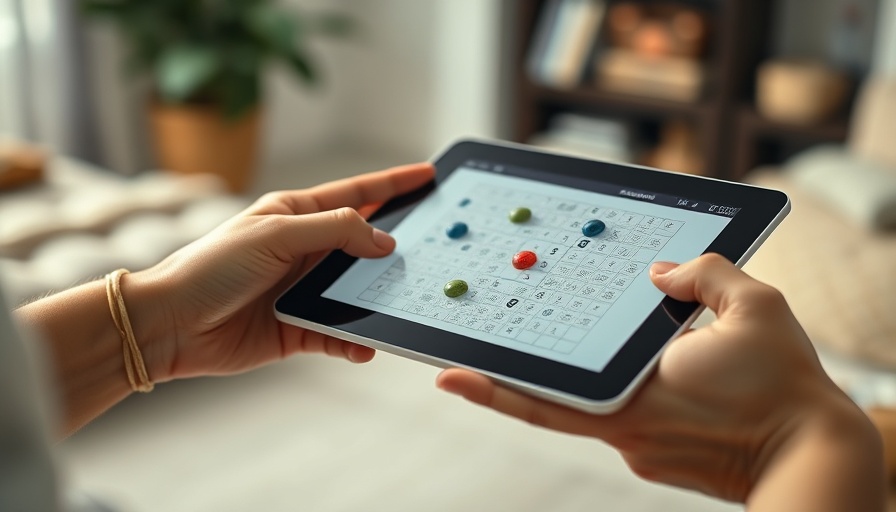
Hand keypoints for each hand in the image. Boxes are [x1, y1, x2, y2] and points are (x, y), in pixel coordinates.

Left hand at [130, 163, 433, 381]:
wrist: (170, 325)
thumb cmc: (211, 268)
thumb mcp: (275, 234)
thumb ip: (333, 231)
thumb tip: (384, 241)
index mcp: (296, 215)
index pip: (357, 194)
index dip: (394, 183)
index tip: (428, 176)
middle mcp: (304, 251)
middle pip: (364, 244)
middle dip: (398, 246)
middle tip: (435, 245)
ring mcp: (303, 290)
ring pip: (358, 291)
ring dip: (379, 296)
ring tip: (404, 297)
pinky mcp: (299, 328)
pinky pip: (340, 333)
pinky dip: (355, 340)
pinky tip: (365, 344)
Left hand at [437, 254, 884, 507]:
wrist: (818, 462)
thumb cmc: (788, 387)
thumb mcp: (758, 308)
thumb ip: (705, 276)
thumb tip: (662, 272)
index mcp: (635, 399)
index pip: (548, 396)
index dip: (494, 389)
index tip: (448, 374)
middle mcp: (627, 435)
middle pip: (555, 405)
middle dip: (511, 383)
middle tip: (466, 360)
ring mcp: (639, 453)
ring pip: (595, 409)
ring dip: (592, 379)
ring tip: (620, 352)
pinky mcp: (655, 460)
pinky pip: (624, 420)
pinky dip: (627, 392)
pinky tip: (666, 375)